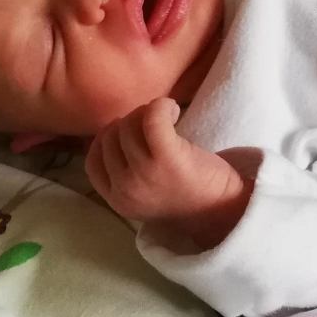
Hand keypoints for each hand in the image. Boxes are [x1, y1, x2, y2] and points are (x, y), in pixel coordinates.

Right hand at [85, 97, 249, 247]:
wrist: (224, 210)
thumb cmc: (186, 196)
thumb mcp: (144, 194)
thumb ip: (124, 173)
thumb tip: (113, 129)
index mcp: (116, 200)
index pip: (92, 160)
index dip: (107, 139)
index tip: (128, 131)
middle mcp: (125, 189)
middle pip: (111, 138)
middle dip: (129, 122)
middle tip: (153, 122)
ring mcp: (144, 174)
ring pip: (129, 126)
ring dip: (147, 112)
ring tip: (168, 116)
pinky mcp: (166, 158)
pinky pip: (152, 117)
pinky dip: (161, 105)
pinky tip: (174, 109)